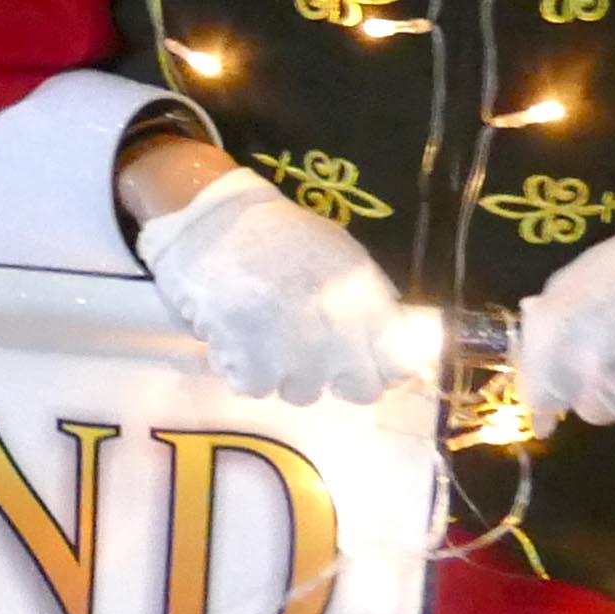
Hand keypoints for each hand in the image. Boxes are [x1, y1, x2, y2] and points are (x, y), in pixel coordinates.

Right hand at [134, 168, 415, 406]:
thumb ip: (372, 297)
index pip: (400, 363)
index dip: (386, 368)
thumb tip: (395, 343)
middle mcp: (339, 331)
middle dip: (339, 377)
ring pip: (304, 392)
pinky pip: (256, 387)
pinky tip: (236, 337)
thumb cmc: (280, 236)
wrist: (214, 221)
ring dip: (286, 372)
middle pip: (360, 390)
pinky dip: (243, 369)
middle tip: (313, 355)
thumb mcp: (341, 253)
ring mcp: (295, 350)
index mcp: (365, 299)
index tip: (366, 362)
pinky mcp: (250, 361)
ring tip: (265, 335)